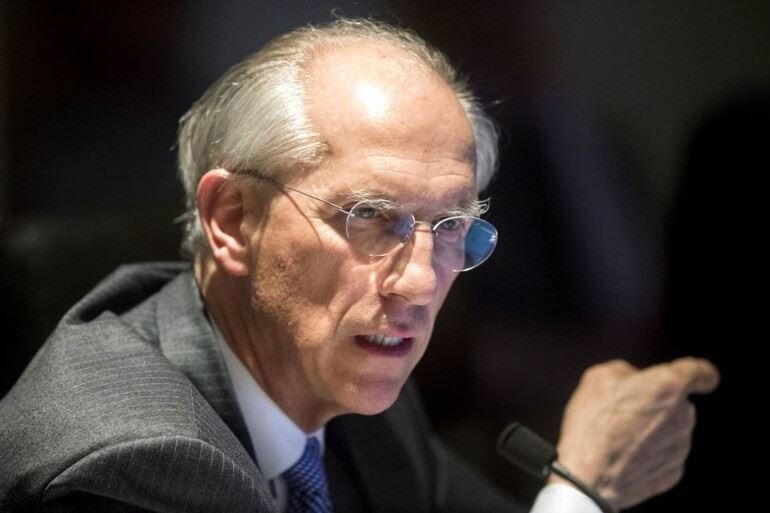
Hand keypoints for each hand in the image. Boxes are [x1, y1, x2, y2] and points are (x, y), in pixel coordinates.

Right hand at [553, 357, 718, 509]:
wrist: (589, 477)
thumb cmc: (592, 423)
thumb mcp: (598, 377)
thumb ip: (626, 371)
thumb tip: (634, 380)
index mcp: (668, 385)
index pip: (702, 373)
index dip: (703, 374)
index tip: (703, 378)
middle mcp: (683, 415)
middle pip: (678, 403)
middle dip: (657, 404)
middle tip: (624, 411)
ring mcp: (680, 446)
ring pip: (671, 429)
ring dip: (652, 428)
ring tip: (618, 437)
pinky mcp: (673, 472)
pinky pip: (664, 454)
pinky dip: (649, 452)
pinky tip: (624, 456)